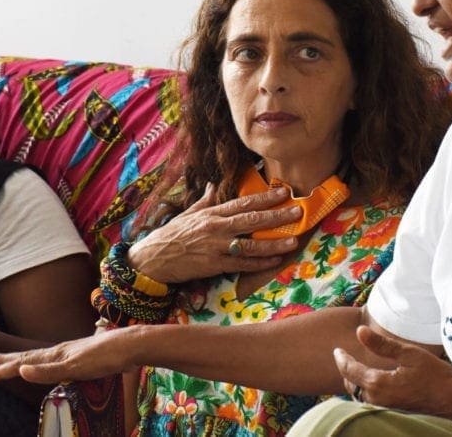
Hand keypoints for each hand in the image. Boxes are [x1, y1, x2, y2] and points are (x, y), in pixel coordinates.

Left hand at [0, 328, 129, 383]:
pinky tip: (24, 370)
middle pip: (27, 357)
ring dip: (12, 364)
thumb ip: (78, 365)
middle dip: (4, 362)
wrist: (129, 344)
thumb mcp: (90, 363)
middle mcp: (60, 352)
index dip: (13, 359)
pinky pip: (53, 369)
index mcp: (61, 354)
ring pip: (33, 361)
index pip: (32, 357)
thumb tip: (69, 368)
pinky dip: (37, 369)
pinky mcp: (75, 364)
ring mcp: (66, 357)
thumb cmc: (112, 353)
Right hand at [128, 184, 302, 282]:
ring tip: (293, 239)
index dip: (265, 197)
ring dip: (274, 242)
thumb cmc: (171, 235)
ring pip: (251, 244)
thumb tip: (212, 185)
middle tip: (297, 211)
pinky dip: (259, 263)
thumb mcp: (187, 213)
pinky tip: (275, 260)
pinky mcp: (215, 265)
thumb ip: (204, 201)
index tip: (283, 191)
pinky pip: (242, 264)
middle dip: (277, 215)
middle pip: (252, 220)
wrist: (153, 258)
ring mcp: (217, 247)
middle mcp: (216, 228)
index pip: (243, 202)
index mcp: (212, 213)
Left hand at [333, 325, 451, 414]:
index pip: (350, 371)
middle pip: (351, 386)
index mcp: (379, 384)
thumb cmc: (434, 374)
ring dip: (354, 382)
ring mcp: (385, 408)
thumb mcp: (408, 353)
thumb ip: (382, 344)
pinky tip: (370, 382)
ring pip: (359, 396)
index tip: (336, 350)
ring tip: (354, 368)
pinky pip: (369, 401)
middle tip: (342, 357)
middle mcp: (378, 400)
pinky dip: (364, 391)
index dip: (341, 359)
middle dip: (345, 371)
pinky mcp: (392, 411)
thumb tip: (359, 331)